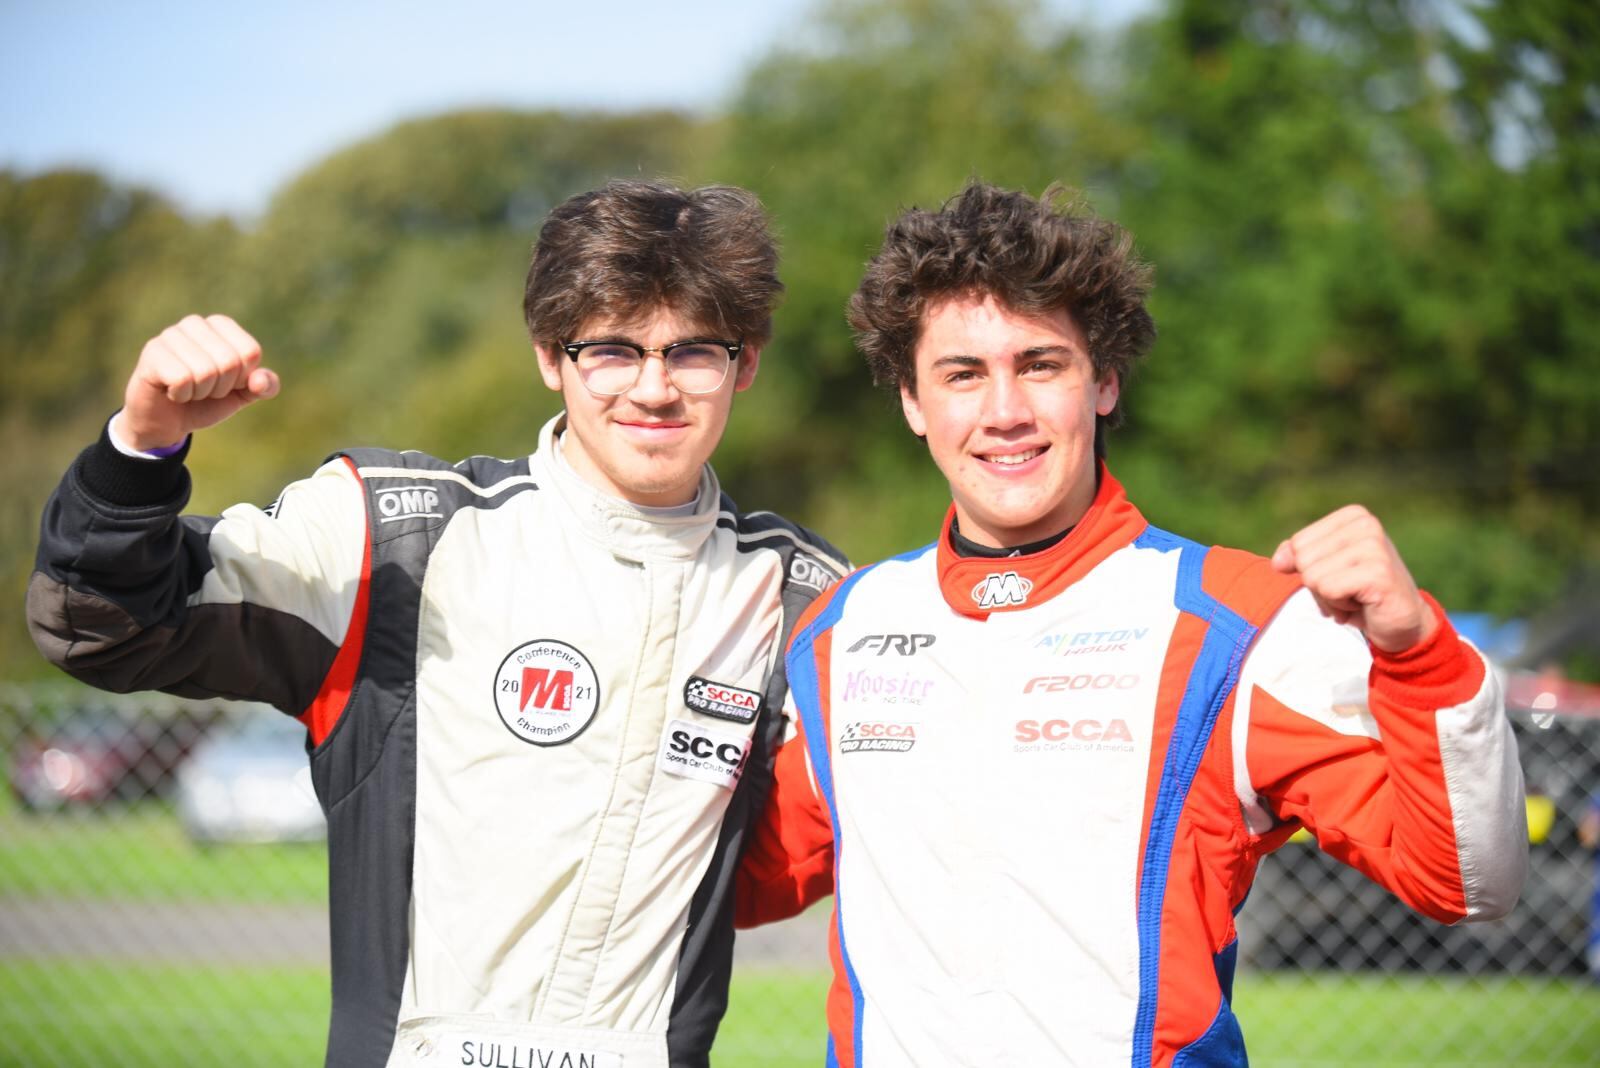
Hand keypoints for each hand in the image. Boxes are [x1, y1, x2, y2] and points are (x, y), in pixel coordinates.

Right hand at [116, 314, 279, 450]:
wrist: (166, 421)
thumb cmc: (206, 401)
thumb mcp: (242, 395)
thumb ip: (264, 386)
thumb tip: (260, 380)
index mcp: (221, 325)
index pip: (250, 352)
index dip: (242, 378)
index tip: (225, 382)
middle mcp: (194, 323)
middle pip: (229, 361)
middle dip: (221, 387)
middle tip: (203, 389)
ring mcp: (170, 335)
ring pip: (205, 371)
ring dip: (200, 392)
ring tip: (187, 389)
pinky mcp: (151, 353)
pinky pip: (182, 379)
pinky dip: (181, 394)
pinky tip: (171, 391)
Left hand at [1270, 505, 1437, 653]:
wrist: (1402, 624)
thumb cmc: (1360, 594)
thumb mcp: (1325, 569)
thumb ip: (1297, 556)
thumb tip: (1278, 561)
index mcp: (1354, 516)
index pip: (1298, 543)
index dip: (1311, 569)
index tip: (1342, 576)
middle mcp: (1367, 524)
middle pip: (1303, 559)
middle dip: (1318, 586)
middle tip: (1349, 591)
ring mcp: (1374, 546)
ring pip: (1312, 576)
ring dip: (1329, 599)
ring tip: (1357, 598)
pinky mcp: (1378, 572)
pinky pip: (1328, 590)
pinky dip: (1338, 606)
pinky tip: (1363, 605)